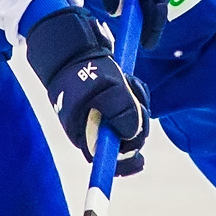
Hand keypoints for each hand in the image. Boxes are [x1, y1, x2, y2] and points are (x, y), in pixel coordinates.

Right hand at [24, 8, 149, 172]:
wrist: (75, 50)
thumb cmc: (86, 71)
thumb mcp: (106, 89)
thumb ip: (121, 110)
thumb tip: (133, 134)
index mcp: (87, 136)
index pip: (108, 160)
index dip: (126, 164)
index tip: (141, 161)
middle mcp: (97, 134)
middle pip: (129, 141)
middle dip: (138, 121)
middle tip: (136, 98)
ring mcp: (107, 122)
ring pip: (135, 123)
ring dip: (138, 103)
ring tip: (127, 82)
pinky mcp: (115, 109)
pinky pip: (135, 109)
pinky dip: (137, 96)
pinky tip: (129, 82)